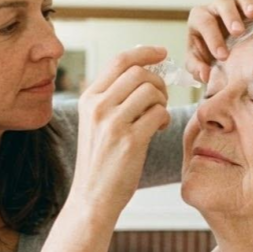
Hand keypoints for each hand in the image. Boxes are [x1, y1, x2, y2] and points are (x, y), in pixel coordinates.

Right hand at [69, 46, 170, 218]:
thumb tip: (142, 72)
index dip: (145, 52)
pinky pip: (159, 113)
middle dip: (158, 82)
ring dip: (162, 102)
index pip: (119, 61)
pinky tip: (157, 130)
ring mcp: (113, 124)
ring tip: (157, 118)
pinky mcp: (130, 141)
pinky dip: (164, 119)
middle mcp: (98, 107)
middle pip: (139, 73)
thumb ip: (112, 98)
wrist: (92, 198)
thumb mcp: (96, 124)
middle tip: (160, 99)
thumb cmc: (100, 162)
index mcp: (88, 99)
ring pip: (151, 91)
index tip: (162, 53)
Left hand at [186, 0, 252, 82]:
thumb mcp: (197, 63)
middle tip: (238, 32)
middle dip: (230, 16)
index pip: (205, 23)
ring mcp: (235, 6)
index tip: (223, 56)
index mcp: (200, 19)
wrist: (219, 52)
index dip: (213, 38)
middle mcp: (216, 8)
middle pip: (222, 2)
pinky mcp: (252, 7)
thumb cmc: (206, 56)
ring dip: (247, 3)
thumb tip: (205, 75)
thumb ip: (197, 69)